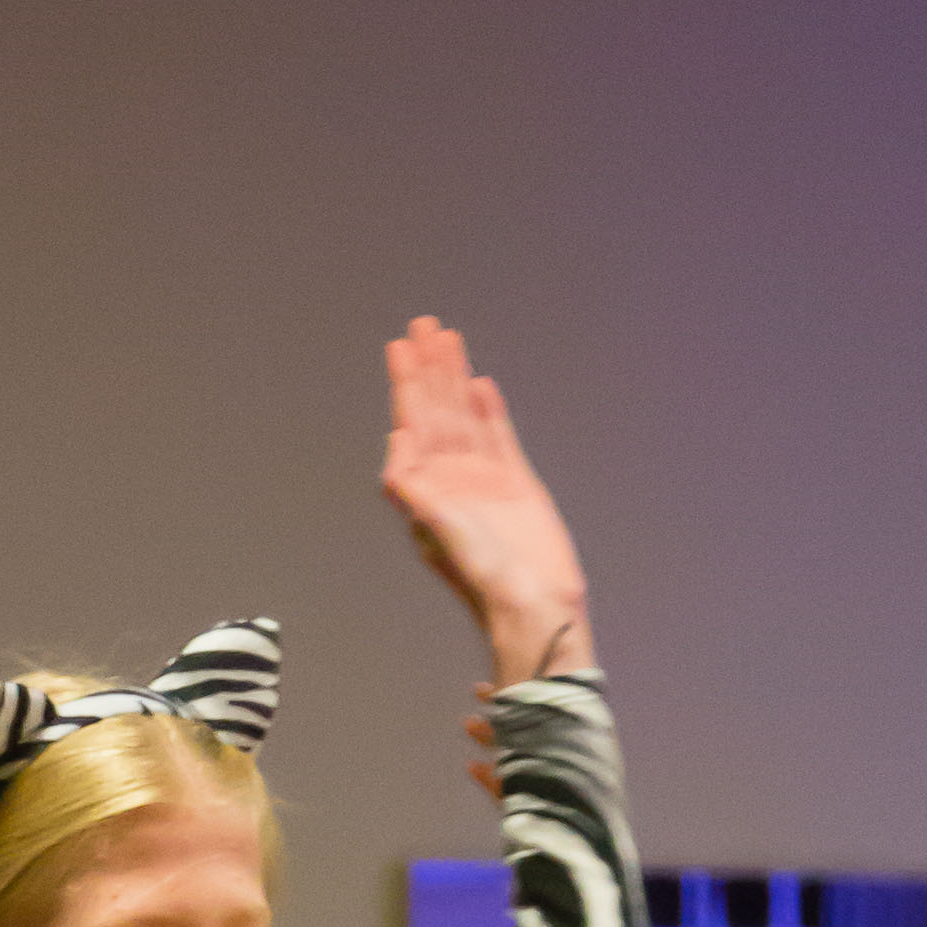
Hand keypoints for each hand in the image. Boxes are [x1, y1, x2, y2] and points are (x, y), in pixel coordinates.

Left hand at [381, 316, 595, 692]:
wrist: (533, 601)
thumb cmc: (483, 577)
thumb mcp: (442, 533)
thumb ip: (417, 493)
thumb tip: (394, 452)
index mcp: (428, 489)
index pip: (413, 425)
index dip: (407, 386)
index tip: (400, 350)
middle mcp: (452, 480)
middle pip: (437, 411)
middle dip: (429, 369)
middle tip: (423, 324)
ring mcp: (484, 479)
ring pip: (465, 417)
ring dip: (455, 378)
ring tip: (449, 337)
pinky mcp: (516, 484)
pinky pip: (498, 437)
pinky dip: (488, 411)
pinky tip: (479, 386)